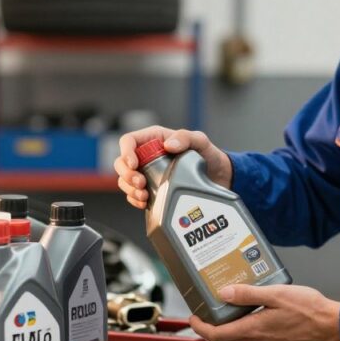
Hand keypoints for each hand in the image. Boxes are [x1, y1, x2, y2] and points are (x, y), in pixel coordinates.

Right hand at [113, 126, 233, 209]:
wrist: (218, 177)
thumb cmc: (208, 154)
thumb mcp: (200, 141)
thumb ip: (185, 137)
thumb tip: (169, 145)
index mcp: (154, 139)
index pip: (128, 141)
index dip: (126, 153)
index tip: (134, 165)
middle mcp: (147, 156)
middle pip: (121, 163)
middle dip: (127, 175)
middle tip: (140, 183)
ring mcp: (148, 173)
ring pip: (125, 180)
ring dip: (130, 190)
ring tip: (143, 196)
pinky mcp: (151, 189)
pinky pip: (134, 194)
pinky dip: (135, 200)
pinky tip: (145, 203)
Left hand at [189, 284, 339, 340]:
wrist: (332, 327)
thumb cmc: (309, 310)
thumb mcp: (276, 294)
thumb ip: (248, 295)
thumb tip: (224, 294)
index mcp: (254, 330)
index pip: (217, 336)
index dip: (200, 328)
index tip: (193, 317)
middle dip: (209, 330)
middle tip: (202, 316)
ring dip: (225, 330)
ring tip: (223, 311)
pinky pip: (251, 340)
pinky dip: (241, 330)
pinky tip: (248, 314)